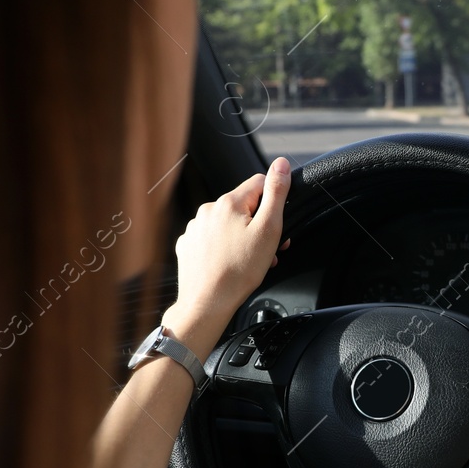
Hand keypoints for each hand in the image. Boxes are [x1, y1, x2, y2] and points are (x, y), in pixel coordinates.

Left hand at [166, 158, 289, 335]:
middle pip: (243, 206)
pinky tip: (229, 264)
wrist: (207, 303)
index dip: (273, 203)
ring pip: (227, 224)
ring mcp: (195, 228)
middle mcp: (207, 210)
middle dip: (258, 224)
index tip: (275, 225)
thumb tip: (281, 164)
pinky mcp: (187, 245)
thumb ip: (276, 193)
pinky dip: (223, 247)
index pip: (259, 183)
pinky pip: (211, 238)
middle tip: (267, 249)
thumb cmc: (239, 271)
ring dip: (241, 237)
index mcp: (228, 202)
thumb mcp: (268, 229)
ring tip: (249, 261)